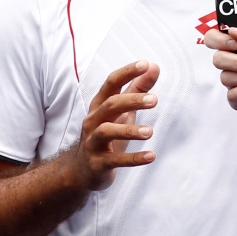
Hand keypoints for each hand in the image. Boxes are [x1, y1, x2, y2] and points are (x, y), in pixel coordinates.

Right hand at [71, 60, 158, 191]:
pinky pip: (115, 160)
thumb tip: (154, 66)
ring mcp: (93, 142)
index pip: (111, 83)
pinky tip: (151, 156)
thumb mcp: (121, 111)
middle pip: (110, 105)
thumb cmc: (105, 134)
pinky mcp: (98, 163)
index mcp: (100, 105)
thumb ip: (137, 89)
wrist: (81, 171)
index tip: (145, 64)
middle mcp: (94, 121)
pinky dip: (133, 158)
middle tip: (155, 100)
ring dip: (130, 130)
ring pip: (107, 131)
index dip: (127, 72)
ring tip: (150, 132)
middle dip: (132, 101)